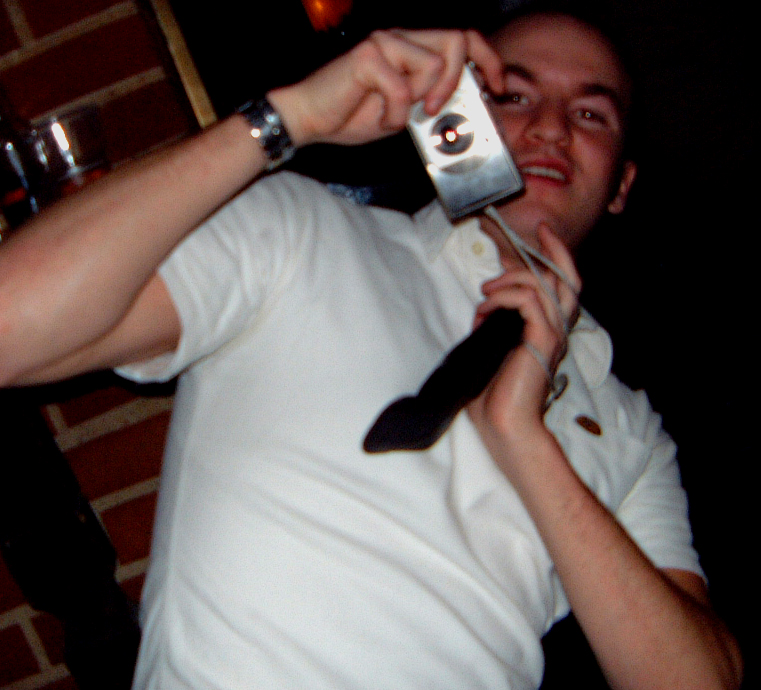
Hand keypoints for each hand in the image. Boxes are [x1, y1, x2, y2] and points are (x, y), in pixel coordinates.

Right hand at [268, 29, 503, 147]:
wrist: (311, 121)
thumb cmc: (352, 116)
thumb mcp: (403, 112)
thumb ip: (430, 100)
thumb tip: (465, 102)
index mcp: (411, 48)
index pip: (462, 38)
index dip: (488, 58)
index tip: (496, 86)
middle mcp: (400, 38)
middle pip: (456, 40)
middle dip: (456, 80)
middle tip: (436, 108)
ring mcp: (384, 42)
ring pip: (431, 65)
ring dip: (417, 103)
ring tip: (392, 116)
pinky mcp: (369, 56)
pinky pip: (402, 88)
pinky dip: (393, 114)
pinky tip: (378, 118)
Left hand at [468, 223, 580, 448]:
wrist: (505, 427)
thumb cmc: (494, 398)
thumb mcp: (493, 351)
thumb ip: (495, 326)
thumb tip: (485, 308)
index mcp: (548, 333)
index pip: (562, 288)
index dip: (556, 259)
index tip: (540, 236)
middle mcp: (557, 331)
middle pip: (568, 279)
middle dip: (553, 250)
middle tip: (537, 232)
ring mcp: (553, 336)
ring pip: (542, 286)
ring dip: (509, 281)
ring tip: (486, 293)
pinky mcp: (543, 341)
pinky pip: (529, 301)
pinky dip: (503, 299)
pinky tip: (485, 311)